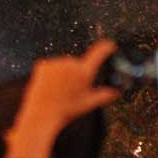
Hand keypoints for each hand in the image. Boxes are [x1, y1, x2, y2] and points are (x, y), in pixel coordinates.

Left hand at [4, 40, 119, 157]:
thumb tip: (115, 92)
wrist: (43, 113)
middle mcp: (70, 64)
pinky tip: (51, 85)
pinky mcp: (42, 64)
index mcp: (84, 72)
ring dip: (64, 72)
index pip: (99, 53)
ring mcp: (55, 63)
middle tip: (73, 88)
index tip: (110, 45)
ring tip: (60, 89)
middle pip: (78, 62)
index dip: (106, 47)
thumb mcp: (89, 103)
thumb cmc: (67, 110)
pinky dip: (52, 72)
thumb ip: (105, 95)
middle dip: (78, 71)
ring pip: (64, 64)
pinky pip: (51, 65)